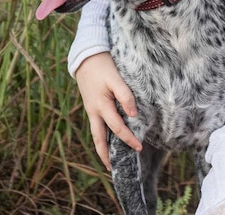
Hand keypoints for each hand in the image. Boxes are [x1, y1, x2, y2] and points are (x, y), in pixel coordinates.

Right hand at [74, 52, 141, 169]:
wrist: (85, 57)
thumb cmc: (103, 67)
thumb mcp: (116, 79)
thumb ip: (125, 96)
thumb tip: (134, 114)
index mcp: (101, 107)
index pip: (117, 128)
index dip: (128, 139)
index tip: (139, 147)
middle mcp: (94, 112)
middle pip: (98, 139)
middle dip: (105, 154)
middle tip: (112, 169)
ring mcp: (91, 110)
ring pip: (96, 134)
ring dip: (102, 147)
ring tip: (109, 159)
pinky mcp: (91, 106)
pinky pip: (96, 125)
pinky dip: (101, 135)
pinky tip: (107, 138)